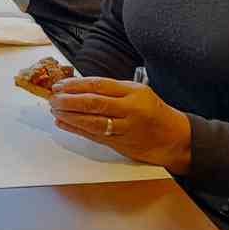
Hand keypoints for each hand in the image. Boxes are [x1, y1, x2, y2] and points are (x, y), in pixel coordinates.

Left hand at [49, 78, 191, 173]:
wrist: (175, 139)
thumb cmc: (153, 111)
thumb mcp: (137, 92)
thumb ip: (111, 89)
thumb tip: (78, 87)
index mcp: (134, 92)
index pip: (99, 85)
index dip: (76, 85)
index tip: (60, 85)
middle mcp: (130, 110)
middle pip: (94, 104)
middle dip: (69, 101)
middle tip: (53, 98)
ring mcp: (126, 129)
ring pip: (93, 122)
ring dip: (70, 116)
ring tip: (55, 110)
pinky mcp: (121, 144)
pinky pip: (95, 136)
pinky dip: (77, 129)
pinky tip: (63, 123)